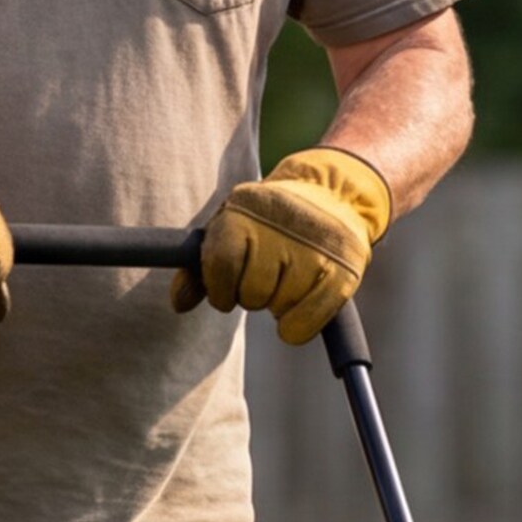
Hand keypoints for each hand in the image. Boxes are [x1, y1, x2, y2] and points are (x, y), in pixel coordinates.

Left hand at [173, 147, 391, 345]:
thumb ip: (199, 268)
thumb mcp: (229, 231)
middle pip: (251, 294)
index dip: (221, 289)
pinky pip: (302, 326)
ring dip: (280, 305)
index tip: (229, 288)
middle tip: (268, 275)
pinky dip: (297, 327)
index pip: (220, 266)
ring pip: (279, 310)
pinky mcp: (342, 272)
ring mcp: (315, 249)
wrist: (333, 193)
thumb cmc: (269, 222)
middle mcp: (281, 226)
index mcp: (245, 210)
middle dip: (254, 295)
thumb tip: (179, 303)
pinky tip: (302, 307)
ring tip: (291, 277)